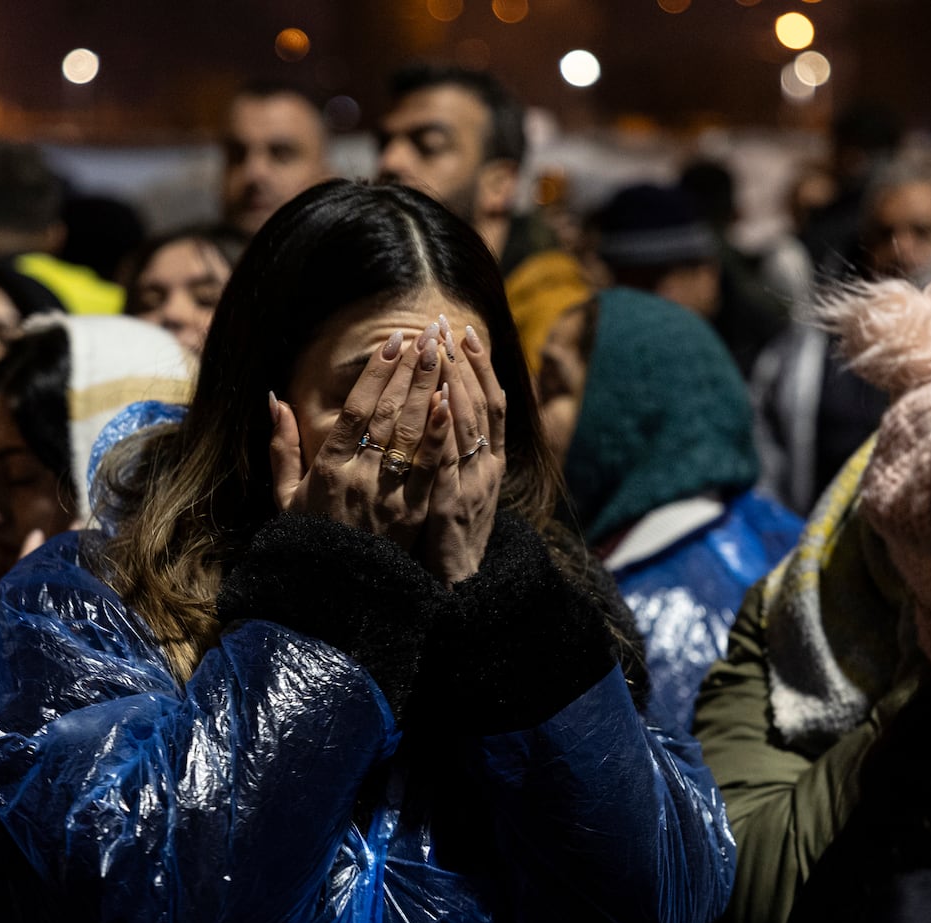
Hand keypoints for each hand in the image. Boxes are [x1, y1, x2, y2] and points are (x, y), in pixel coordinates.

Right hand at [269, 324, 452, 550]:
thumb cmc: (308, 542)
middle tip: (427, 334)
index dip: (375, 374)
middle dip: (409, 370)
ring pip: (410, 434)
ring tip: (441, 354)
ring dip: (428, 389)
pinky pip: (429, 468)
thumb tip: (275, 400)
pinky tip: (450, 403)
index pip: (355, 411)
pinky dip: (439, 435)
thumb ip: (281, 448)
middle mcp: (359, 477)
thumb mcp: (283, 497)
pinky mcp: (414, 514)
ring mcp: (388, 496)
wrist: (336, 597)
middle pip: (387, 413)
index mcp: (327, 470)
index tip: (391, 342)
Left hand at [423, 317, 503, 584]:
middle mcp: (487, 469)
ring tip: (440, 346)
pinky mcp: (451, 506)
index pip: (490, 404)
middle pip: (480, 405)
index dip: (479, 367)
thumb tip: (445, 412)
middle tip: (445, 324)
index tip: (463, 332)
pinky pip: (448, 461)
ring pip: (467, 425)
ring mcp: (472, 486)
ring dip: (455, 382)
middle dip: (462, 362)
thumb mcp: (460, 491)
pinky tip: (440, 400)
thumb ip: (453, 454)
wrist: (459, 590)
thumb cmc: (449, 539)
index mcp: (489, 463)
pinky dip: (446, 430)